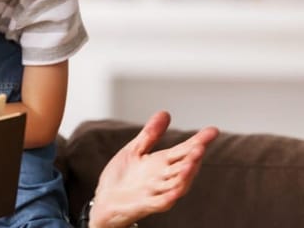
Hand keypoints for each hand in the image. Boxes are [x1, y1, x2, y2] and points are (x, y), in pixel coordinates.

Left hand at [89, 111, 218, 227]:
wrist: (105, 202)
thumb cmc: (122, 179)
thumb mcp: (135, 150)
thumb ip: (150, 134)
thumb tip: (165, 113)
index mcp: (161, 163)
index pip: (184, 150)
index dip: (198, 141)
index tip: (212, 131)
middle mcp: (163, 177)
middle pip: (183, 167)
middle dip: (193, 158)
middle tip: (201, 146)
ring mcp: (156, 192)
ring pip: (176, 184)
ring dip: (185, 176)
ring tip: (191, 163)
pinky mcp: (146, 205)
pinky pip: (161, 202)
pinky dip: (169, 197)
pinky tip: (175, 192)